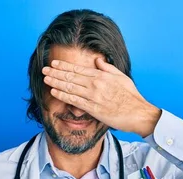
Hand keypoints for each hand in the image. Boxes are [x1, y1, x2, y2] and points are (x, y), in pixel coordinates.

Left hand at [42, 58, 161, 136]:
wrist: (138, 113)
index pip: (79, 69)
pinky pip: (75, 101)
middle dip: (56, 72)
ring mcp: (94, 96)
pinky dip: (63, 95)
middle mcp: (96, 84)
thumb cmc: (131, 96)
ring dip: (56, 82)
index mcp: (102, 76)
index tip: (54, 63)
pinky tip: (54, 92)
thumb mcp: (121, 77)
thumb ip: (108, 68)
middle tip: (44, 69)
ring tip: (45, 79)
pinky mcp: (93, 109)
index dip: (64, 66)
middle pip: (71, 76)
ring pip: (70, 87)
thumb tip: (98, 60)